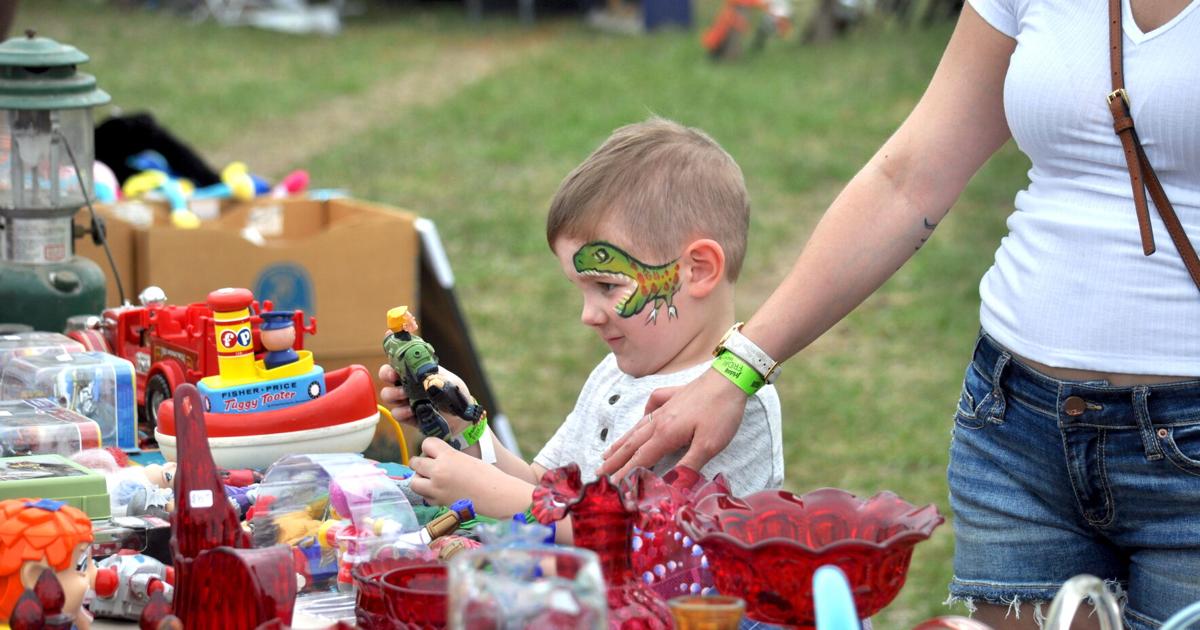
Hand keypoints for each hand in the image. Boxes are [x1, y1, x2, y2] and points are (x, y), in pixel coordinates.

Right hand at [378, 364, 473, 434]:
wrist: (461, 416)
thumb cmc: (455, 394)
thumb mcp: (448, 380)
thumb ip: (435, 374)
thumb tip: (422, 370)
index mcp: (416, 373)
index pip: (396, 364)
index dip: (391, 364)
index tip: (393, 367)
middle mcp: (407, 385)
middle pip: (386, 377)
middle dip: (387, 376)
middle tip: (395, 379)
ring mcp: (406, 401)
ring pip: (388, 396)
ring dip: (394, 394)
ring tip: (405, 396)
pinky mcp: (408, 417)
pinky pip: (397, 414)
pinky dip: (402, 412)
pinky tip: (411, 411)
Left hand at [408, 437, 494, 506]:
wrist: (497, 496)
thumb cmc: (488, 476)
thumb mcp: (466, 458)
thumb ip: (448, 456)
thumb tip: (434, 457)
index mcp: (448, 455)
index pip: (426, 443)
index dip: (430, 447)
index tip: (434, 451)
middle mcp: (439, 471)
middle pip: (415, 462)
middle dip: (421, 463)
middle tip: (429, 465)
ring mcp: (437, 488)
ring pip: (414, 481)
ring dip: (419, 479)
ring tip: (430, 479)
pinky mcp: (439, 502)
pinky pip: (424, 496)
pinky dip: (428, 494)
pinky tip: (439, 491)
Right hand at [598, 368, 747, 480]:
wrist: (729, 378)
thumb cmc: (721, 412)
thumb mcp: (709, 445)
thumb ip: (688, 466)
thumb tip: (670, 486)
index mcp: (665, 434)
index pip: (640, 459)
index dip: (626, 474)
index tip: (611, 486)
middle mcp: (659, 420)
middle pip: (632, 444)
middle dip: (615, 460)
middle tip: (598, 472)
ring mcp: (665, 407)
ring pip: (638, 428)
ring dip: (622, 442)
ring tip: (607, 452)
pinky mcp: (674, 397)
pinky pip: (651, 407)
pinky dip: (642, 416)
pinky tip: (642, 418)